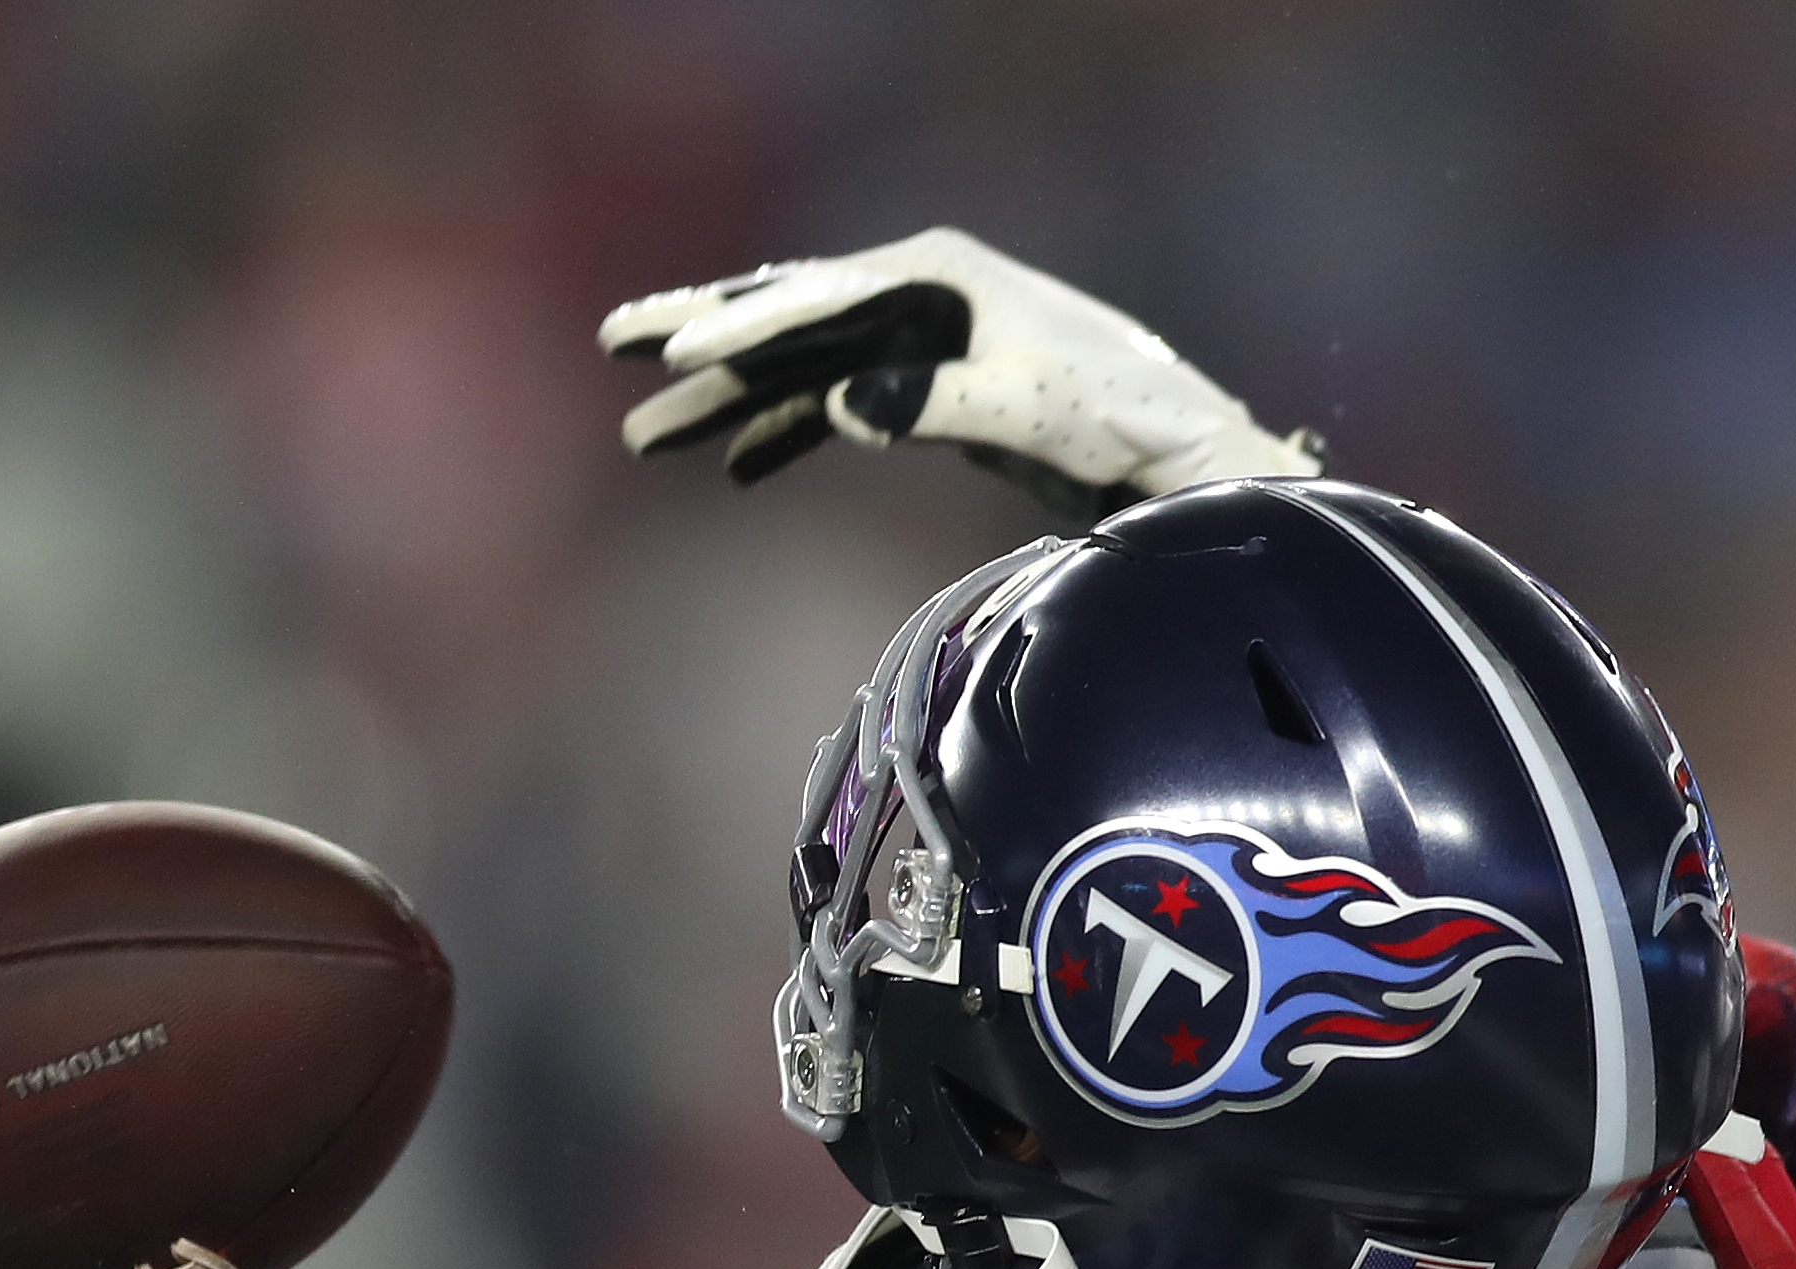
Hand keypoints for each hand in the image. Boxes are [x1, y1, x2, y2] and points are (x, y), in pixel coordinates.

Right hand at [598, 227, 1320, 508]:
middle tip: (614, 345)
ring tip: (647, 433)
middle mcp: (918, 292)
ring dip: (728, 401)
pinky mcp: (928, 390)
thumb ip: (934, 404)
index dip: (742, 325)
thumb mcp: (1033, 411)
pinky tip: (739, 465)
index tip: (678, 350)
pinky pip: (834, 406)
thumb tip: (843, 405)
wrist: (1181, 449)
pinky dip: (786, 433)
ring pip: (800, 365)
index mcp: (938, 275)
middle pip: (789, 312)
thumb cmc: (1123, 418)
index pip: (818, 297)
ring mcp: (918, 339)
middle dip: (702, 335)